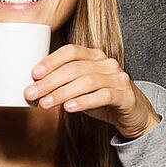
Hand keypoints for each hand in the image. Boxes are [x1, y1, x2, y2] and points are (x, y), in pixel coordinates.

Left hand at [24, 45, 160, 138]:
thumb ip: (63, 85)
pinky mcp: (125, 95)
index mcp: (95, 56)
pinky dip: (83, 101)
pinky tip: (69, 108)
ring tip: (45, 103)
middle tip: (31, 93)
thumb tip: (35, 88)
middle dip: (50, 81)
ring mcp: (118, 78)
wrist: (133, 115)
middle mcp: (107, 63)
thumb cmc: (102, 99)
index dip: (51, 61)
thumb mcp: (81, 89)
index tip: (33, 74)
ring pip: (86, 81)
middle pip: (75, 68)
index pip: (71, 51)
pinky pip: (102, 96)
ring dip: (62, 93)